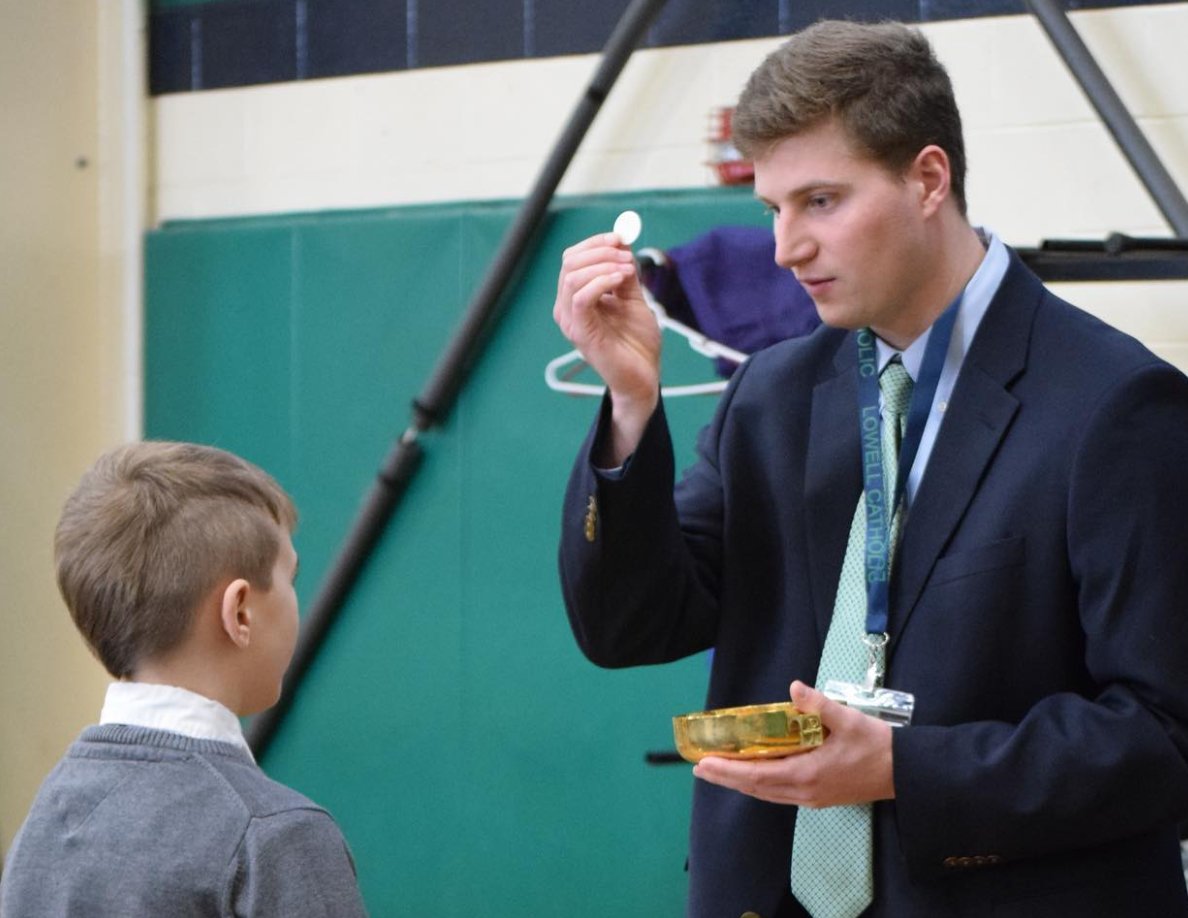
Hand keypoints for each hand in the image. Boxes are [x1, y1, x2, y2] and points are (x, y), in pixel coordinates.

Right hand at [553, 233, 660, 461]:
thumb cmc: (637, 342)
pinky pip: (580, 297)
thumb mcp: (633, 299)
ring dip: (603, 264)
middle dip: (600, 250)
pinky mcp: (580, 332)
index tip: (621, 238)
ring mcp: (571, 320)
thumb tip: (622, 241)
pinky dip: (600, 281)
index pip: (573, 258)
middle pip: (570, 262)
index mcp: (577, 297)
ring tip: (628, 270)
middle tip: (627, 255)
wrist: (643, 376)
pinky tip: (620, 280)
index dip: (595, 243)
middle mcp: (568, 307)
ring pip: (572, 276)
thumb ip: (625, 273)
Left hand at [692, 681, 895, 807]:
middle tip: (700, 768)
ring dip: (741, 783)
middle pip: (756, 788)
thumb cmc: (876, 746)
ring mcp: (811, 798)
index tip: (704, 764)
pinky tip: (754, 776)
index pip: (757, 774)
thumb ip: (818, 703)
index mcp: (807, 774)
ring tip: (719, 772)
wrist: (906, 773)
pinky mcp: (819, 797)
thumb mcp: (847, 719)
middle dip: (726, 778)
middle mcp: (804, 791)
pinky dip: (761, 785)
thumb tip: (794, 687)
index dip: (728, 770)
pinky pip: (780, 794)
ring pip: (767, 793)